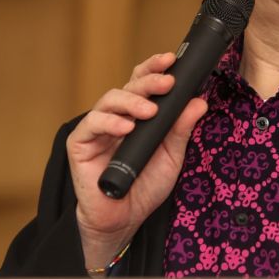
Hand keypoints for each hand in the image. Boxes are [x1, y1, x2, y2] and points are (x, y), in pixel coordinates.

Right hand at [67, 52, 207, 267]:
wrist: (123, 219)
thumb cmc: (146, 185)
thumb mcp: (171, 156)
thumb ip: (181, 129)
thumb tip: (199, 102)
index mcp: (137, 114)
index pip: (143, 82)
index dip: (154, 68)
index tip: (171, 59)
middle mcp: (117, 116)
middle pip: (129, 86)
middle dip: (149, 80)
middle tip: (167, 82)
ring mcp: (97, 128)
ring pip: (109, 99)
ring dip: (131, 101)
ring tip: (150, 110)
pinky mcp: (80, 144)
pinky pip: (92, 125)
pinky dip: (110, 123)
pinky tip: (126, 128)